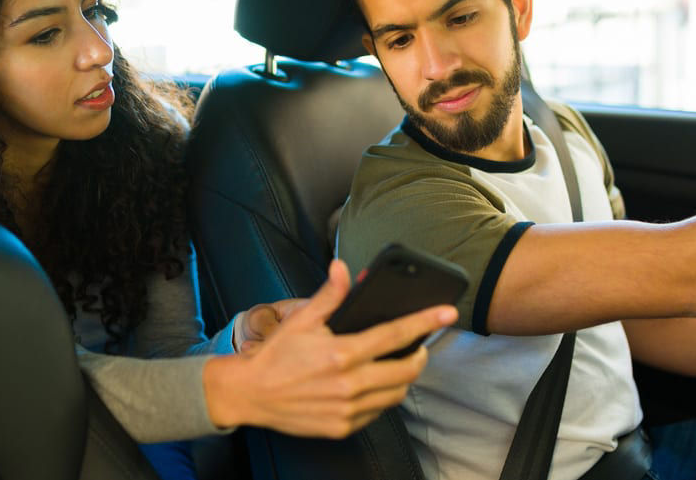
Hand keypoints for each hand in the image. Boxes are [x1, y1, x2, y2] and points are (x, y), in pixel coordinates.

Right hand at [203, 259, 457, 437]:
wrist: (249, 394)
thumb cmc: (276, 355)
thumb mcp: (301, 320)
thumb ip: (329, 295)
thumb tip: (343, 268)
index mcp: (341, 353)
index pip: (395, 334)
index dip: (425, 322)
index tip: (447, 313)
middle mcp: (348, 384)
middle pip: (405, 370)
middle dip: (419, 355)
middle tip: (418, 345)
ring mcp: (347, 410)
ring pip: (395, 394)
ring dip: (403, 377)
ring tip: (398, 363)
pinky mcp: (342, 427)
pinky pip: (377, 412)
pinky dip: (382, 396)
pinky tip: (374, 384)